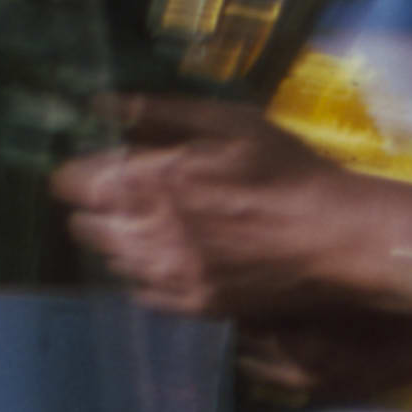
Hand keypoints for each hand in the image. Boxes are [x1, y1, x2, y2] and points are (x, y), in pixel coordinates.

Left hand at [56, 96, 411, 340]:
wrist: (337, 237)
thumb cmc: (286, 169)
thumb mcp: (228, 121)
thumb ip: (159, 113)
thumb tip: (100, 106)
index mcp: (151, 180)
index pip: (74, 183)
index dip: (80, 170)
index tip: (99, 163)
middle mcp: (147, 232)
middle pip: (84, 225)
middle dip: (96, 206)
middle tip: (127, 191)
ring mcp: (167, 275)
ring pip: (112, 260)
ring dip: (119, 238)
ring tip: (154, 221)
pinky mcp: (191, 305)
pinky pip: (141, 291)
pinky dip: (146, 271)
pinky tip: (172, 254)